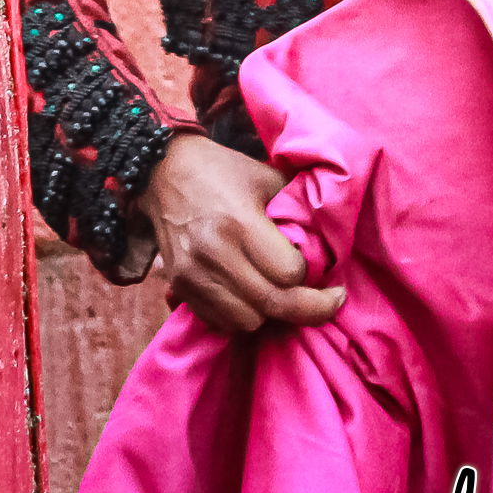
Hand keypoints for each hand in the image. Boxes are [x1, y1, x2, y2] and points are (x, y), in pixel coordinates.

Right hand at [136, 133, 346, 334]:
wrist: (163, 170)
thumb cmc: (222, 170)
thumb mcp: (266, 177)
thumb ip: (297, 209)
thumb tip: (328, 241)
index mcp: (240, 223)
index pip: (289, 274)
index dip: (309, 275)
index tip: (322, 270)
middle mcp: (214, 254)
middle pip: (272, 305)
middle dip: (308, 308)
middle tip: (330, 302)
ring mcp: (193, 275)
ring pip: (247, 322)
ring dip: (270, 313)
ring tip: (280, 294)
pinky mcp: (179, 287)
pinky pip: (219, 322)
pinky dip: (240, 315)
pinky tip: (251, 295)